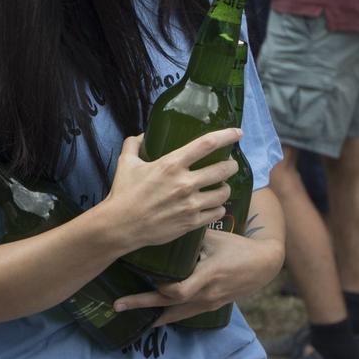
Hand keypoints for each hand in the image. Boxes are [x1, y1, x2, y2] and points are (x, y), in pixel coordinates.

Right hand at [99, 128, 241, 248]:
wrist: (121, 225)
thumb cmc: (123, 193)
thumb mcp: (125, 163)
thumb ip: (133, 145)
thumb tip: (141, 136)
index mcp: (171, 164)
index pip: (206, 144)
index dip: (226, 136)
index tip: (237, 133)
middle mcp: (185, 183)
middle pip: (223, 169)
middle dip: (231, 165)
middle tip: (229, 165)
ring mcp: (191, 204)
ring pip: (224, 193)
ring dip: (225, 188)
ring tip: (221, 187)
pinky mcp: (192, 222)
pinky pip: (218, 212)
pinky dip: (218, 208)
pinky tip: (213, 206)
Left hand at [109, 227, 284, 325]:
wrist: (264, 264)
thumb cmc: (238, 246)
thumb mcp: (215, 238)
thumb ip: (190, 237)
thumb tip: (163, 226)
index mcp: (208, 275)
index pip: (179, 291)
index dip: (161, 291)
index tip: (142, 282)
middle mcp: (207, 294)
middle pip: (171, 306)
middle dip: (143, 305)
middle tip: (118, 305)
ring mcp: (210, 303)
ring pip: (177, 315)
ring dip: (154, 316)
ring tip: (130, 316)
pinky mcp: (212, 306)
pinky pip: (187, 314)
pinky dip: (170, 316)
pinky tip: (155, 317)